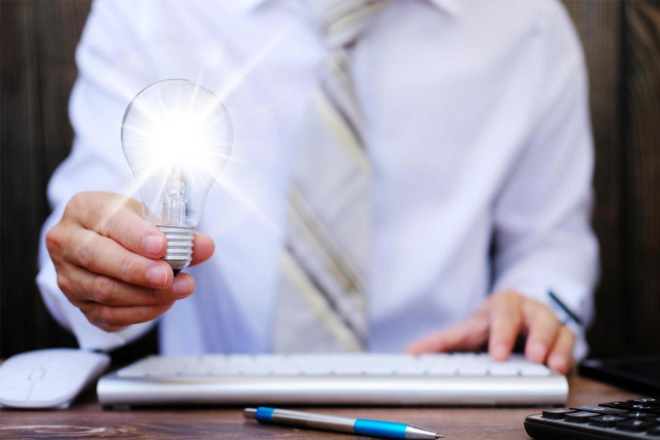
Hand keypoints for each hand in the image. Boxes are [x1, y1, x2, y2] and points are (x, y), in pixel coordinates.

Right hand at [45, 192, 214, 331]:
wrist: (107, 244)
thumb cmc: (129, 227)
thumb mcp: (151, 218)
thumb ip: (178, 233)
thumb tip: (204, 246)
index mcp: (84, 209)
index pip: (107, 220)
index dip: (135, 235)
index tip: (160, 246)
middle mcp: (67, 241)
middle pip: (97, 257)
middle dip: (137, 269)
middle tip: (168, 275)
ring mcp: (68, 276)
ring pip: (104, 290)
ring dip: (146, 294)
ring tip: (180, 288)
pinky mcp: (79, 304)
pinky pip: (109, 314)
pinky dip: (141, 311)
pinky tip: (165, 302)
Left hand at [405, 291, 574, 373]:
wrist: (512, 318)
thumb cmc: (489, 324)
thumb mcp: (466, 330)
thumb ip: (441, 342)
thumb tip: (412, 352)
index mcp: (504, 304)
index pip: (504, 312)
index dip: (503, 331)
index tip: (499, 353)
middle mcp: (530, 310)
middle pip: (539, 316)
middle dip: (538, 337)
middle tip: (535, 357)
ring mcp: (549, 324)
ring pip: (561, 328)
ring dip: (559, 347)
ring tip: (554, 366)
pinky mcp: (562, 341)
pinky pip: (571, 345)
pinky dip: (569, 356)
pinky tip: (563, 370)